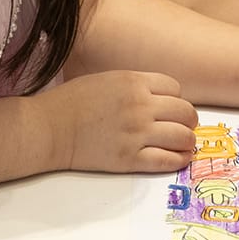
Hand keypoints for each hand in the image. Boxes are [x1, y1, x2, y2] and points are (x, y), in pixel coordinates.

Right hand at [46, 70, 198, 173]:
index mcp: (134, 82)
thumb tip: (159, 97)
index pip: (176, 88)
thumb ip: (135, 85)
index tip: (172, 107)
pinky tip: (180, 158)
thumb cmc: (72, 102)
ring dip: (188, 141)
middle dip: (189, 120)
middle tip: (186, 126)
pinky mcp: (129, 159)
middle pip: (185, 112)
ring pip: (183, 137)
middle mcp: (141, 106)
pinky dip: (179, 160)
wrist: (49, 128)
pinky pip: (167, 160)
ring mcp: (137, 133)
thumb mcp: (108, 79)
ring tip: (186, 144)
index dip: (176, 98)